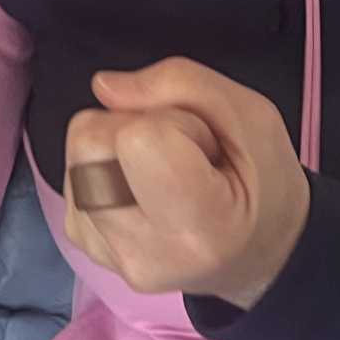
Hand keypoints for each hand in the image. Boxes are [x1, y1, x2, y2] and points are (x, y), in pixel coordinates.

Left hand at [61, 58, 308, 308]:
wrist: (257, 256)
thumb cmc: (265, 186)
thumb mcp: (252, 118)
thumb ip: (181, 83)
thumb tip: (105, 86)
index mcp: (197, 229)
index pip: (138, 138)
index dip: (172, 121)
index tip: (205, 148)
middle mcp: (140, 252)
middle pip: (90, 140)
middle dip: (135, 125)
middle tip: (184, 155)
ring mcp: (104, 252)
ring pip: (76, 152)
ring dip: (117, 145)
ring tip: (166, 172)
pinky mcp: (83, 242)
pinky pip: (73, 173)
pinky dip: (106, 166)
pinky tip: (144, 188)